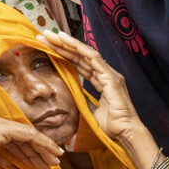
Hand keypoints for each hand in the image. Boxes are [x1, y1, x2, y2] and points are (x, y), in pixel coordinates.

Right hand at [0, 105, 63, 168]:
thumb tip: (10, 159)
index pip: (10, 133)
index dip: (28, 147)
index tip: (41, 158)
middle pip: (19, 133)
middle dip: (38, 149)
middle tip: (53, 161)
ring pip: (25, 134)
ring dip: (42, 150)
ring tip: (54, 162)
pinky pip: (26, 135)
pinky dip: (41, 145)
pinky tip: (51, 155)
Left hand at [38, 30, 144, 145]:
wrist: (125, 133)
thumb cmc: (112, 125)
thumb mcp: (91, 110)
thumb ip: (84, 100)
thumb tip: (74, 95)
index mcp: (102, 81)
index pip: (80, 64)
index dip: (64, 55)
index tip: (48, 48)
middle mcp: (106, 74)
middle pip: (80, 56)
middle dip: (62, 45)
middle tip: (43, 36)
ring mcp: (109, 74)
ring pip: (85, 53)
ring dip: (67, 43)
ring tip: (50, 35)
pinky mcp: (110, 77)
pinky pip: (93, 58)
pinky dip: (79, 48)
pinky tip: (65, 40)